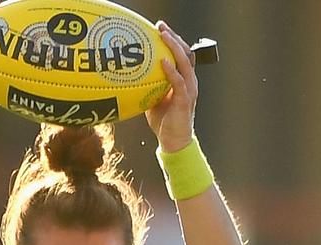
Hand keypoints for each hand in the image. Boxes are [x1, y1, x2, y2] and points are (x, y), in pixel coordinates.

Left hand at [145, 22, 197, 152]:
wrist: (173, 142)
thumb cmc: (164, 122)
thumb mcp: (153, 99)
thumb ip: (149, 86)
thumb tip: (131, 77)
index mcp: (183, 80)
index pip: (181, 54)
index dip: (172, 40)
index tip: (160, 29)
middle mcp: (189, 81)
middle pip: (186, 52)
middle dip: (174, 37)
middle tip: (161, 27)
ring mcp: (189, 90)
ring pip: (185, 62)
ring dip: (175, 47)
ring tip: (164, 36)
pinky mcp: (185, 100)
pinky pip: (179, 81)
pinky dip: (171, 70)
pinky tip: (163, 62)